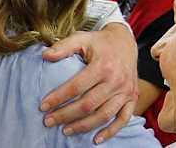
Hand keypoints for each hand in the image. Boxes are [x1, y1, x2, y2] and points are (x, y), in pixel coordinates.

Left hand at [40, 24, 137, 143]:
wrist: (125, 42)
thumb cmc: (99, 42)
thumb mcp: (81, 38)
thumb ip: (62, 46)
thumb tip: (45, 56)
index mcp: (102, 66)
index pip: (76, 87)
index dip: (58, 98)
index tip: (43, 106)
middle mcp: (116, 81)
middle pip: (88, 104)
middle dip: (66, 115)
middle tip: (48, 121)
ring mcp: (126, 91)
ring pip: (104, 115)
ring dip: (83, 126)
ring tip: (65, 130)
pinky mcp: (132, 98)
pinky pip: (123, 119)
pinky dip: (110, 131)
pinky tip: (95, 139)